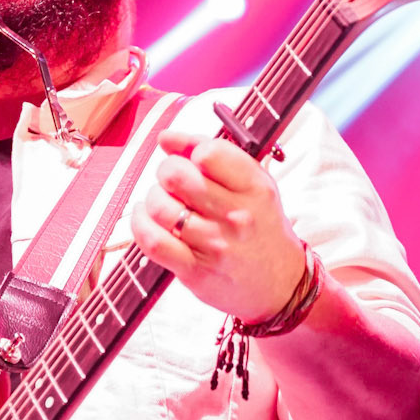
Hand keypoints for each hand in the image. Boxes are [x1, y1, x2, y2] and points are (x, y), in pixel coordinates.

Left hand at [131, 127, 305, 324]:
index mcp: (254, 187)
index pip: (209, 152)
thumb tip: (166, 138)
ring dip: (152, 200)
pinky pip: (153, 241)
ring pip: (160, 208)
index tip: (192, 160)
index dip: (190, 150)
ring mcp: (215, 244)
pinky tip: (147, 219)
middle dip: (166, 172)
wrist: (278, 282)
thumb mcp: (252, 184)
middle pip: (176, 176)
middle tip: (172, 182)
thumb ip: (214, 153)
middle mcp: (236, 215)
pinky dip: (141, 225)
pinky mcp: (195, 270)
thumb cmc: (259, 226)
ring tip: (162, 203)